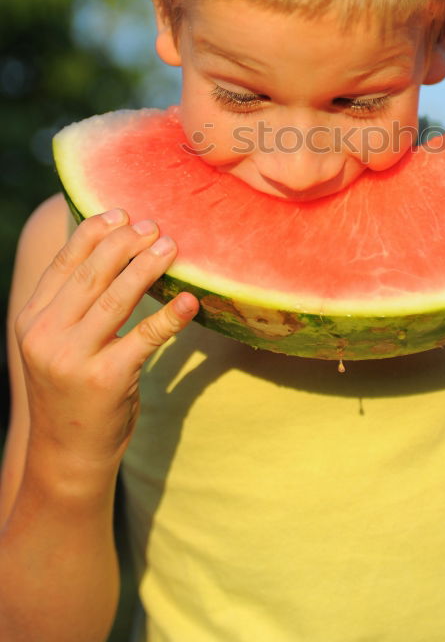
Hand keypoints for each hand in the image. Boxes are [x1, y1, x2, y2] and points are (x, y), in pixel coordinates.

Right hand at [15, 209, 198, 480]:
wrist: (68, 456)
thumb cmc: (73, 389)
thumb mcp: (57, 344)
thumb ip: (73, 304)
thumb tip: (112, 249)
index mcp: (32, 321)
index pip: (63, 264)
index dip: (93, 233)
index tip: (122, 212)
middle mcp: (46, 336)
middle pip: (91, 275)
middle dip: (125, 244)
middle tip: (154, 226)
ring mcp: (73, 358)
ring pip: (116, 299)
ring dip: (147, 268)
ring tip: (171, 246)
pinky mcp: (106, 380)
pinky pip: (144, 338)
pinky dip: (169, 317)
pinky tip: (190, 300)